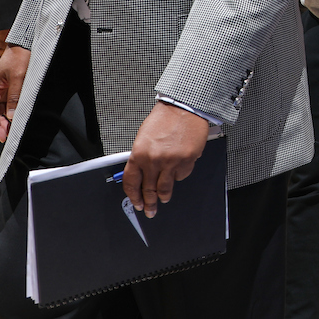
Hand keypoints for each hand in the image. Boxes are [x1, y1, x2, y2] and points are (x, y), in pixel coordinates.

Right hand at [0, 44, 30, 141]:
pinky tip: (19, 118)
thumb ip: (14, 96)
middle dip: (2, 125)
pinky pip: (11, 103)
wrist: (26, 43)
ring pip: (4, 109)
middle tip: (11, 137)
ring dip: (8, 120)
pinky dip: (14, 112)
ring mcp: (5, 89)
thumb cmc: (19, 57)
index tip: (2, 136)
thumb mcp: (18, 76)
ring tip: (15, 130)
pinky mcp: (14, 87)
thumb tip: (11, 116)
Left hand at [122, 102, 209, 218]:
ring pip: (165, 188)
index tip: (136, 203)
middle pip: (148, 190)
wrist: (183, 108)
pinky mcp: (187, 161)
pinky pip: (181, 176)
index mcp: (139, 154)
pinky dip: (179, 175)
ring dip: (163, 197)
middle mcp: (154, 160)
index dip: (133, 196)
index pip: (131, 183)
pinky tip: (179, 167)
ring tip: (163, 199)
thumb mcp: (144, 138)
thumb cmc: (164, 119)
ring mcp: (171, 162)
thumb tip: (142, 176)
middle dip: (149, 203)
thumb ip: (142, 158)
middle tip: (149, 210)